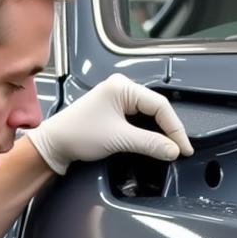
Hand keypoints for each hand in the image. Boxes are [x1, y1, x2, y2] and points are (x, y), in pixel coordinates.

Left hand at [25, 74, 193, 174]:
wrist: (53, 145)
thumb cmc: (77, 135)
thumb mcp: (119, 139)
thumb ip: (150, 144)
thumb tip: (173, 150)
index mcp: (122, 87)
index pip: (160, 105)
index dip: (175, 128)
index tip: (183, 148)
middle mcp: (121, 88)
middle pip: (156, 109)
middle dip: (169, 130)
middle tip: (179, 150)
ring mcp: (116, 99)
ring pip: (148, 115)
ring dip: (159, 132)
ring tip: (169, 149)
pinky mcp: (113, 111)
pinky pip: (138, 119)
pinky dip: (147, 132)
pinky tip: (154, 143)